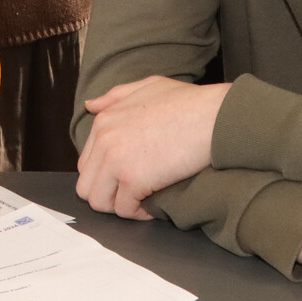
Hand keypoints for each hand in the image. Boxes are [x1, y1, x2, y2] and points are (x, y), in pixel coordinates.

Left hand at [77, 76, 230, 219]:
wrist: (215, 116)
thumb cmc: (189, 102)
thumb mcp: (148, 87)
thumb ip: (116, 96)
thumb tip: (90, 105)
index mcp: (104, 121)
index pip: (86, 164)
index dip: (106, 177)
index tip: (129, 179)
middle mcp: (104, 140)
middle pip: (87, 186)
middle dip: (109, 194)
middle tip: (135, 194)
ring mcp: (116, 160)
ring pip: (99, 202)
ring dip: (121, 206)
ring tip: (143, 200)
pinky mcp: (133, 179)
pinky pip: (125, 210)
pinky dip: (140, 212)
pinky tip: (156, 204)